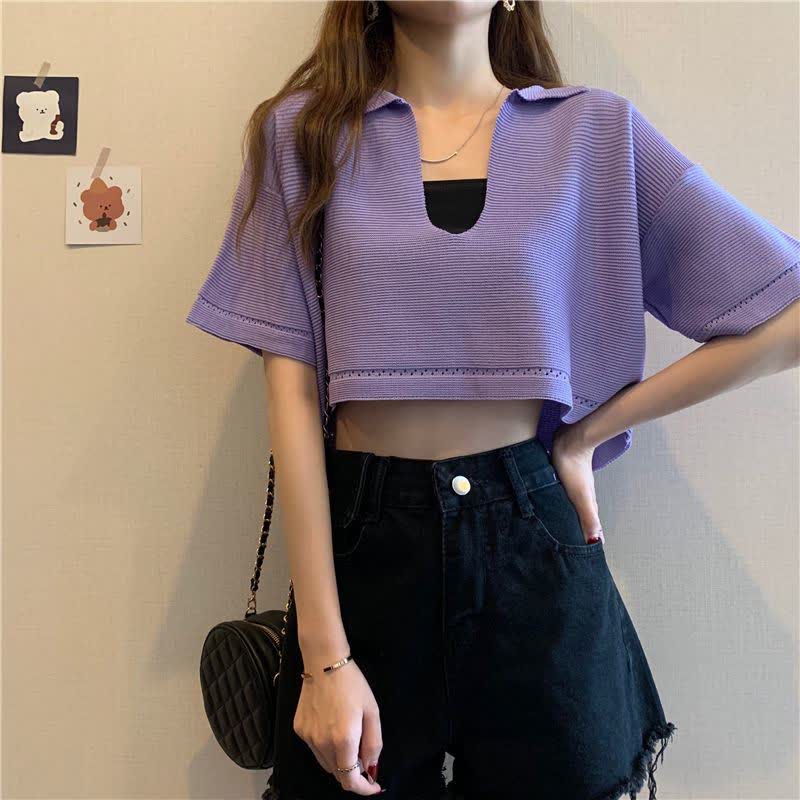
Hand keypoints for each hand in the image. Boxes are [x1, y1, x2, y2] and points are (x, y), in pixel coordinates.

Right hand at [293, 657, 383, 794]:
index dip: (363, 788)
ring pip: (325, 763)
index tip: (373, 786)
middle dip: (353, 772)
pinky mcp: (299, 729)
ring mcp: (308, 737)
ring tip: (349, 740)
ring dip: (339, 762)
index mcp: (343, 740)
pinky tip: (332, 728)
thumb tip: (370, 768)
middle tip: (364, 757)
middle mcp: (322, 743)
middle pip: (338, 774)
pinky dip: (326, 748)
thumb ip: (373, 744)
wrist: (325, 663)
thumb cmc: (353, 685)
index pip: (350, 780)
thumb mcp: (372, 712)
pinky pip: (315, 748)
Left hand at [550, 422, 604, 544]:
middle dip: (584, 533)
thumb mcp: (581, 497)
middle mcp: (583, 497)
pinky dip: (563, 507)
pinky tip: (557, 507)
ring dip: (573, 520)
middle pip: (585, 519)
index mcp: (588, 504)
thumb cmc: (574, 469)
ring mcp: (574, 488)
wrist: (570, 441)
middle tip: (580, 549)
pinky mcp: (564, 479)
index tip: (593, 557)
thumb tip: (596, 542)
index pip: (593, 528)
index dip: (594, 541)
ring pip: (575, 508)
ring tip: (568, 532)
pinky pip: (564, 497)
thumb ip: (588, 518)